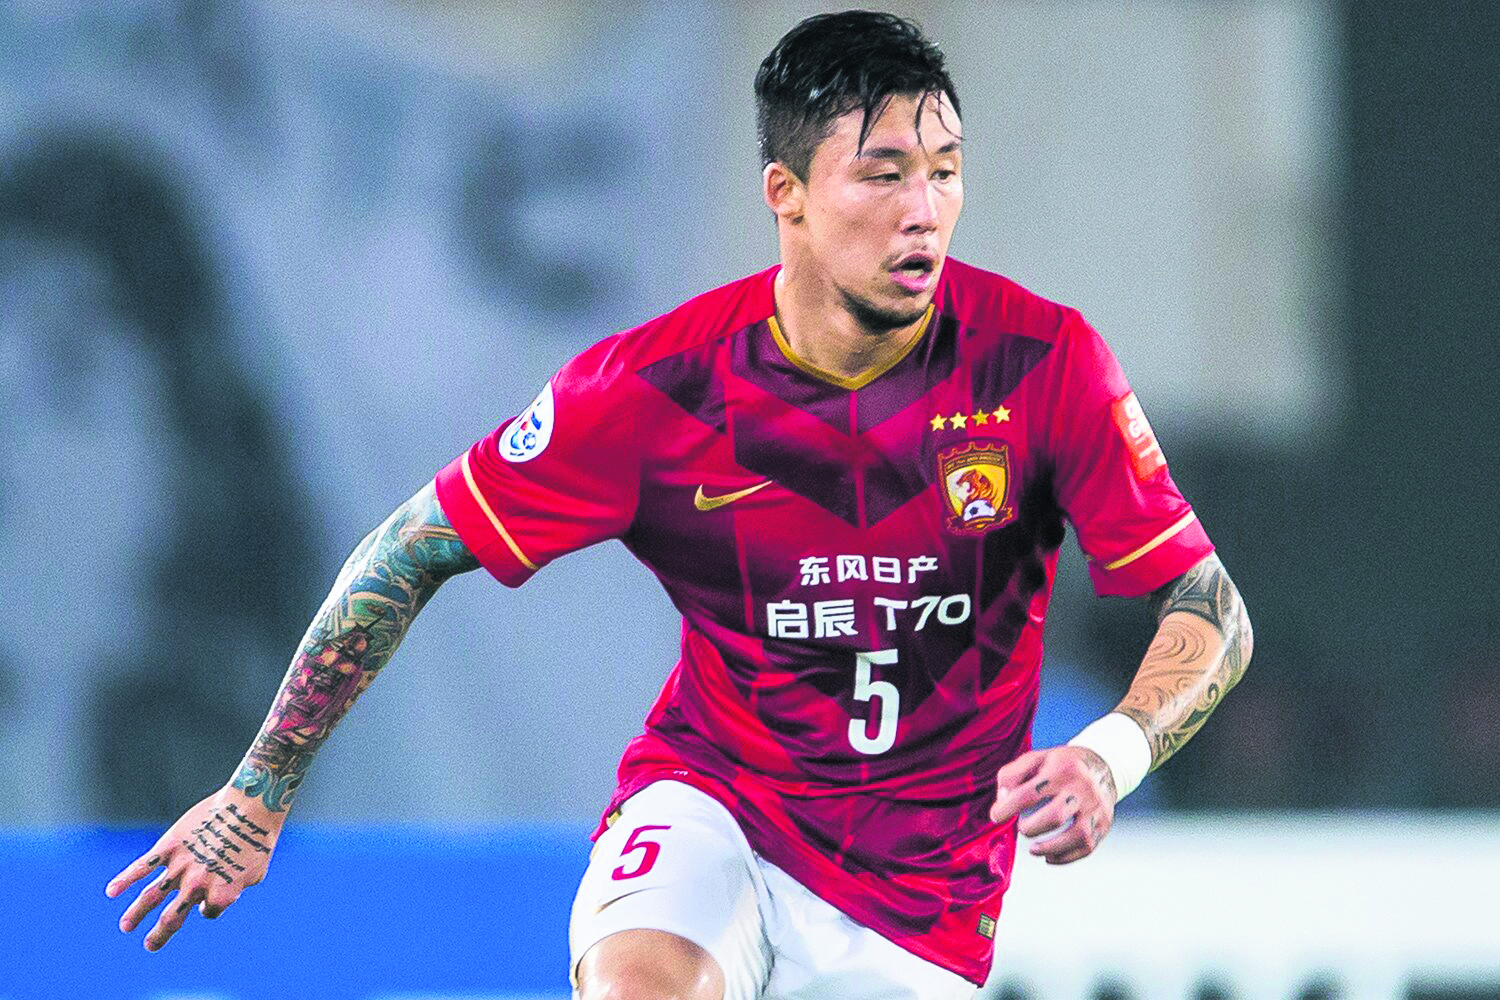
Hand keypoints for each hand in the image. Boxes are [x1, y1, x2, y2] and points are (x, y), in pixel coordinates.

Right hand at [105, 786, 284, 950]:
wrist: (250, 805)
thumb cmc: (259, 838)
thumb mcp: (256, 873)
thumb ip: (235, 890)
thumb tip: (214, 901)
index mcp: (221, 894)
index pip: (208, 912)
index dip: (210, 905)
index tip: (213, 893)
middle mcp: (197, 885)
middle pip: (172, 919)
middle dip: (159, 935)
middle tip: (150, 946)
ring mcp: (181, 866)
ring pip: (151, 897)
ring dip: (136, 914)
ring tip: (126, 927)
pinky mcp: (169, 846)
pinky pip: (142, 867)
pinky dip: (125, 879)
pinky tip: (111, 891)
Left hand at [990, 746, 1116, 864]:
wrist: (1102, 766)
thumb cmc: (1061, 765)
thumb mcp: (1035, 758)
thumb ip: (1012, 775)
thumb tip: (1003, 800)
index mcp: (1061, 769)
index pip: (1030, 793)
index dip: (1008, 807)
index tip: (997, 816)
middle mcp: (1082, 789)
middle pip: (1056, 816)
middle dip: (1032, 828)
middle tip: (1022, 829)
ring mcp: (1096, 808)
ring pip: (1077, 835)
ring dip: (1050, 848)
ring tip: (1033, 849)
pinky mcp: (1103, 824)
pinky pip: (1087, 847)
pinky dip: (1066, 857)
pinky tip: (1049, 856)